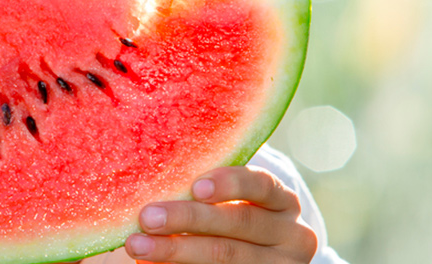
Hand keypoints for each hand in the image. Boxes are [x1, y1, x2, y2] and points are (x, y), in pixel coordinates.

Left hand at [124, 166, 316, 263]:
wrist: (258, 256)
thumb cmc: (232, 217)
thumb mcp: (232, 200)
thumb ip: (206, 189)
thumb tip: (152, 177)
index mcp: (284, 201)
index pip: (262, 185)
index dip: (229, 183)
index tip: (196, 187)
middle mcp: (292, 234)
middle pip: (239, 222)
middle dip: (188, 219)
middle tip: (147, 217)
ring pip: (226, 256)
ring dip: (176, 250)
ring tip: (138, 246)